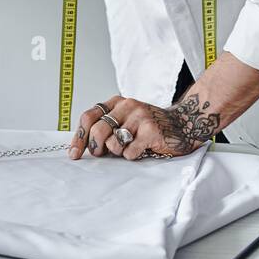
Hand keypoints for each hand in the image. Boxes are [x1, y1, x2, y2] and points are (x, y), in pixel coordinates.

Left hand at [68, 94, 218, 161]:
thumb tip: (81, 146)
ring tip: (129, 148)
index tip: (74, 154)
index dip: (79, 138)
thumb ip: (107, 126)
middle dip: (96, 148)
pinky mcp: (152, 131)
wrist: (183, 124)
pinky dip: (133, 156)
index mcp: (117, 102)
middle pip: (98, 130)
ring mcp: (140, 117)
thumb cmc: (149, 125)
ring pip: (114, 143)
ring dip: (118, 152)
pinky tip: (142, 150)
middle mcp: (127, 106)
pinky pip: (130, 152)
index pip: (88, 117)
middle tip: (102, 154)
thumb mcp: (126, 118)